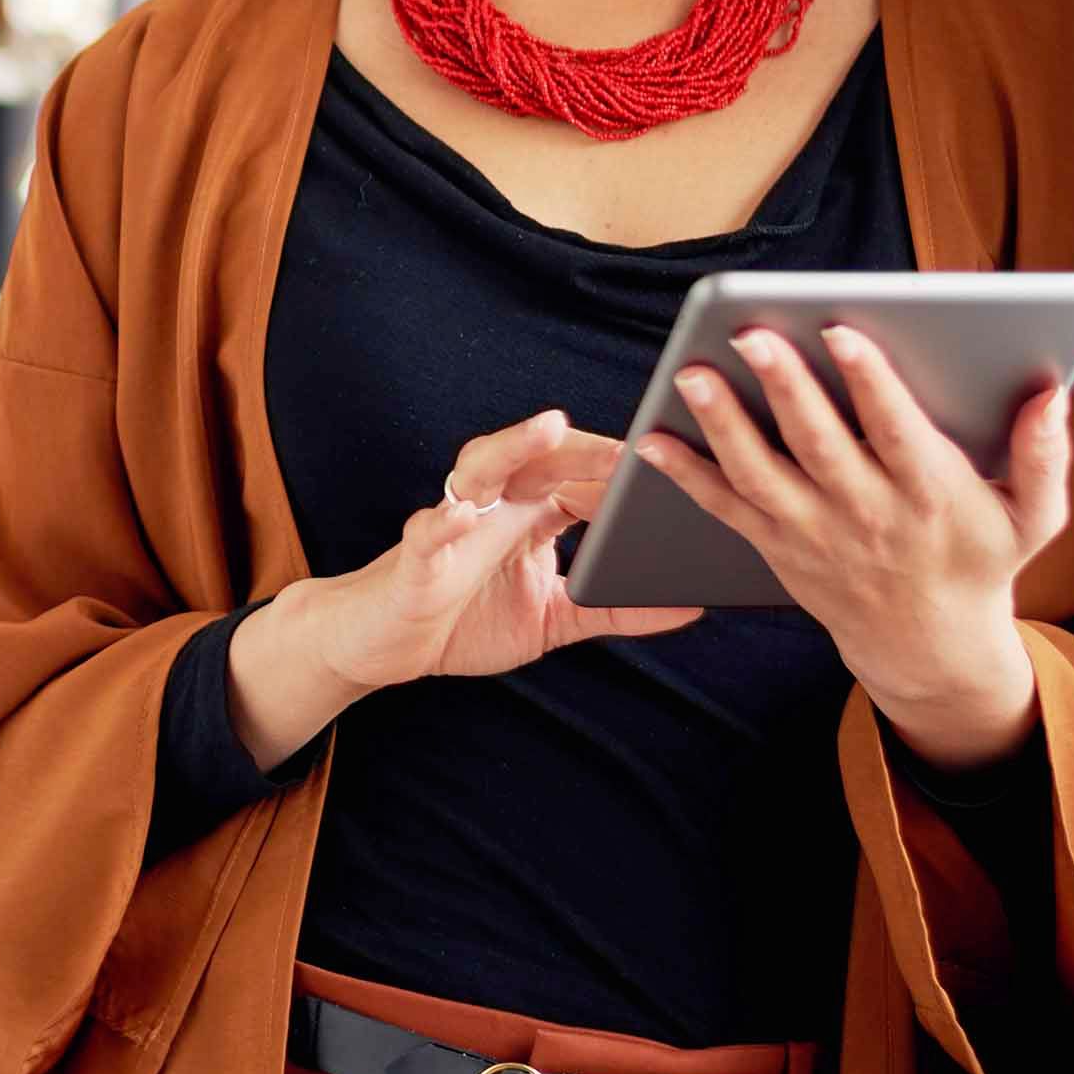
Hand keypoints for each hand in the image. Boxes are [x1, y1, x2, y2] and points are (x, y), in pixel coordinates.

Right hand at [223, 412, 700, 766]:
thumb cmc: (464, 619)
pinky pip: (427, 533)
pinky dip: (440, 524)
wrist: (383, 645)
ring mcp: (452, 525)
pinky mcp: (416, 559)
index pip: (581, 477)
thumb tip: (689, 604)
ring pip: (480, 468)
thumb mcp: (554, 618)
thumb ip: (613, 609)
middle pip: (539, 457)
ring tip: (548, 429)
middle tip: (633, 445)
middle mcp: (492, 507)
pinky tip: (456, 517)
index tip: (674, 463)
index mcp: (527, 515)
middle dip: (584, 446)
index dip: (622, 471)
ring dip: (513, 446)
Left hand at [633, 326, 1067, 767]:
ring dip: (722, 425)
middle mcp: (868, 514)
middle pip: (820, 445)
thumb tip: (1052, 394)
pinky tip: (653, 438)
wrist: (929, 646)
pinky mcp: (776, 546)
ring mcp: (815, 532)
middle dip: (785, 387)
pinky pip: (725, 508)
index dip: (870, 382)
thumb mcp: (1034, 519)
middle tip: (751, 333)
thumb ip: (1045, 457)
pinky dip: (686, 476)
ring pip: (762, 475)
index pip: (898, 432)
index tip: (841, 331)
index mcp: (932, 496)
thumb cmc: (980, 561)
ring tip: (691, 374)